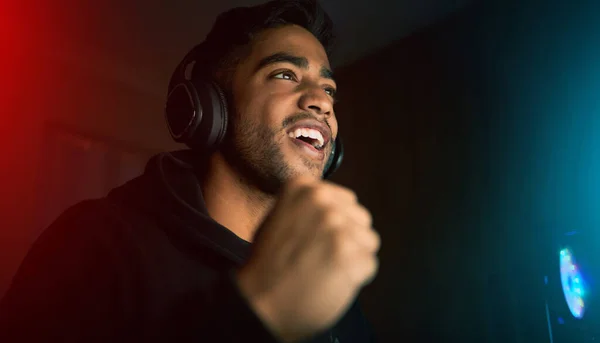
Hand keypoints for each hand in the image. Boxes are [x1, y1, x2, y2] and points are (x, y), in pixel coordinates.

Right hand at [235, 176, 379, 342]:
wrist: (259, 303)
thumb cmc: (269, 265)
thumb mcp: (280, 217)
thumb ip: (309, 206)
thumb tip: (339, 206)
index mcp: (304, 188)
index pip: (347, 201)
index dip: (335, 224)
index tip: (314, 239)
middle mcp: (321, 201)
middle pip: (362, 219)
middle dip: (348, 238)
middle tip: (319, 257)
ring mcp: (335, 227)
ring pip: (369, 241)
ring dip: (352, 258)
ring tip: (323, 269)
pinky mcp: (348, 255)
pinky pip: (369, 265)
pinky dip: (355, 278)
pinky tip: (329, 282)